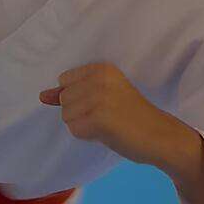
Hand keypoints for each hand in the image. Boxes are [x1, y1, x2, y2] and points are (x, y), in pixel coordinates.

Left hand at [39, 63, 177, 166]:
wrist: (162, 136)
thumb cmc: (130, 116)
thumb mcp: (101, 96)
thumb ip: (71, 92)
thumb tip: (42, 96)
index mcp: (101, 68)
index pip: (64, 82)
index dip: (79, 98)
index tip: (104, 101)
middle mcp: (99, 79)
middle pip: (63, 100)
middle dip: (80, 113)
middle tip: (108, 115)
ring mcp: (99, 98)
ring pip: (66, 116)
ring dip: (84, 125)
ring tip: (109, 123)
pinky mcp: (98, 118)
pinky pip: (75, 130)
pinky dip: (88, 135)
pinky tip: (108, 132)